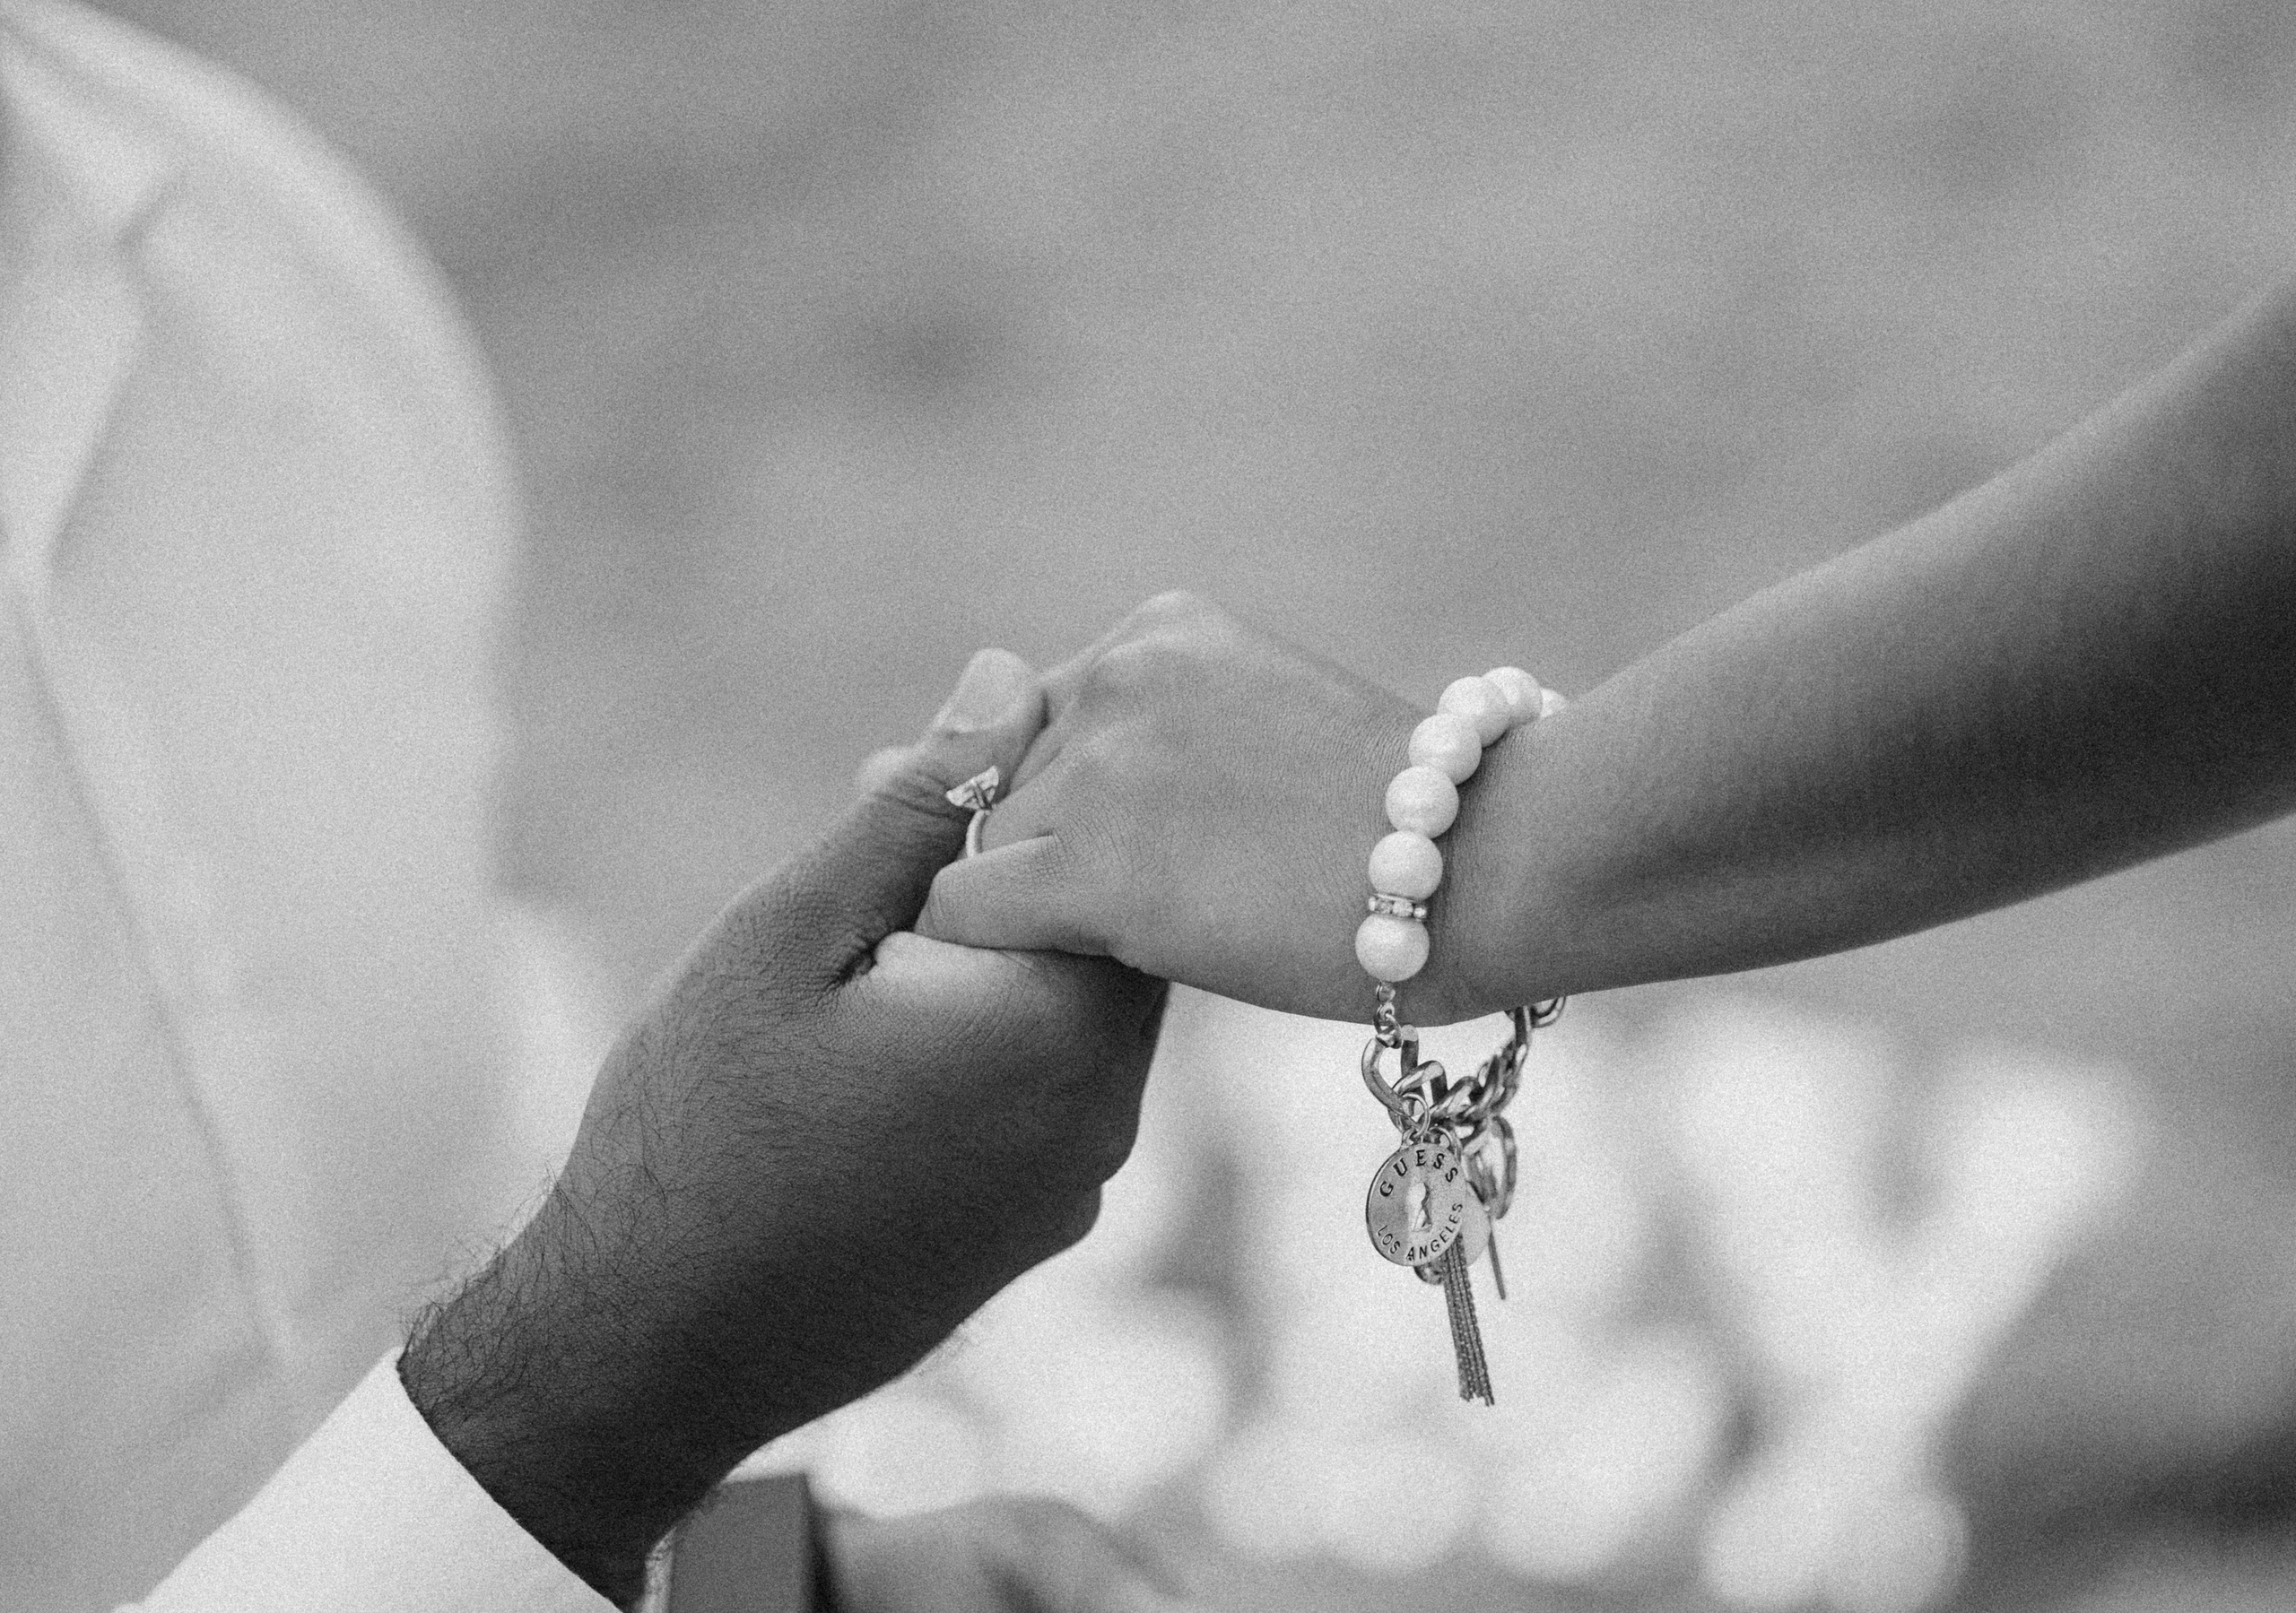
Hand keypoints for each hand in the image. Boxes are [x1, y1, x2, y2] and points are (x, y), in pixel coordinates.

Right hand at [400, 650, 1168, 1606]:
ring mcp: (1076, 1185)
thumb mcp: (788, 933)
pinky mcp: (1038, 1230)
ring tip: (866, 949)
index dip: (1012, 789)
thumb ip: (914, 808)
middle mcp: (1101, 1113)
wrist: (654, 1347)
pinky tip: (879, 1046)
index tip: (913, 778)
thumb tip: (1004, 679)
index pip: (1104, 850)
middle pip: (1097, 929)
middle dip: (1002, 872)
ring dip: (991, 959)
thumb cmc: (699, 1128)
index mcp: (1057, 1026)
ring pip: (1071, 1013)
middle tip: (880, 854)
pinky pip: (1045, 1091)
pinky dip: (986, 1042)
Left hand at [917, 593, 1480, 1022]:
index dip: (1076, 803)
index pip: (1042, 723)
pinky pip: (963, 909)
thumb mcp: (1276, 721)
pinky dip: (999, 950)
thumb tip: (1076, 788)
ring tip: (1162, 941)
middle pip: (1005, 786)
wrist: (1495, 860)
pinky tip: (1078, 971)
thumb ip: (1172, 733)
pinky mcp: (1092, 866)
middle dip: (1056, 851)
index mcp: (1162, 631)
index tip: (1144, 858)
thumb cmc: (1415, 823)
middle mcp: (1114, 676)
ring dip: (1044, 907)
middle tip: (1165, 907)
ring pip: (986, 851)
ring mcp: (1099, 767)